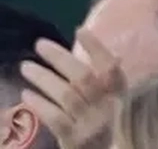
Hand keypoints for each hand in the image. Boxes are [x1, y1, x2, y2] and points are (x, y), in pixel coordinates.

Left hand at [19, 30, 125, 148]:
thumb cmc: (109, 129)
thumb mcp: (116, 106)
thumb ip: (112, 84)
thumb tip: (114, 55)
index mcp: (121, 96)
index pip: (111, 67)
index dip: (97, 49)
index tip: (80, 31)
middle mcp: (109, 109)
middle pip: (84, 78)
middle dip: (61, 58)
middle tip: (39, 44)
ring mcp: (92, 125)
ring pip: (66, 96)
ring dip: (44, 78)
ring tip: (25, 67)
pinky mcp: (75, 140)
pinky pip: (55, 118)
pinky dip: (40, 104)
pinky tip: (26, 94)